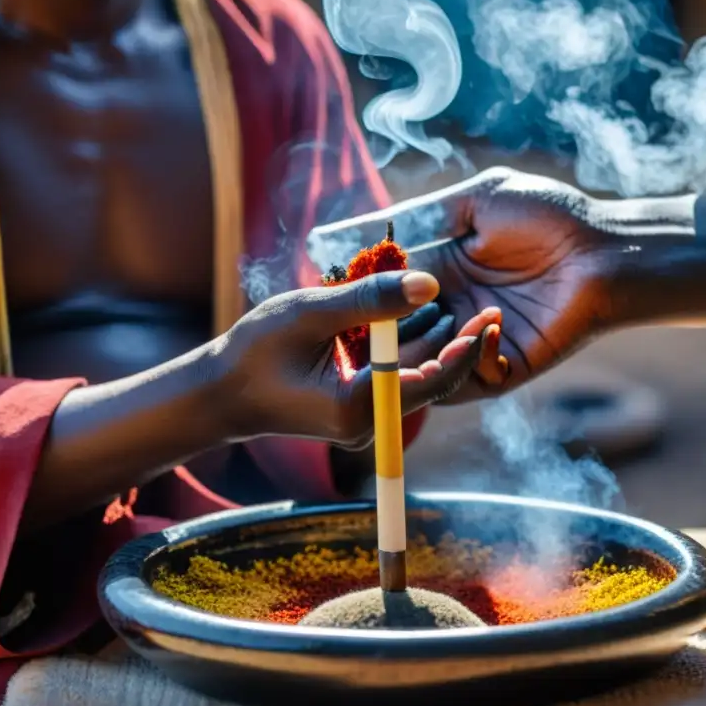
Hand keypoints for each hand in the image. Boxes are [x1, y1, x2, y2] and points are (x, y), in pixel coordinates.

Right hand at [217, 270, 498, 447]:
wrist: (220, 393)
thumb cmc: (254, 353)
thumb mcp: (311, 313)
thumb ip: (371, 298)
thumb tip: (431, 283)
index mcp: (358, 406)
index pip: (430, 380)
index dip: (463, 350)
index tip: (485, 319)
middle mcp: (368, 422)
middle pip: (429, 381)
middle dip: (456, 344)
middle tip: (485, 308)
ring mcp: (364, 419)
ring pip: (413, 377)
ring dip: (431, 341)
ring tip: (454, 303)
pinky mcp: (358, 408)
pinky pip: (395, 378)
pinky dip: (406, 348)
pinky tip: (415, 314)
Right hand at [309, 168, 619, 400]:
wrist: (606, 248)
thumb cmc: (549, 215)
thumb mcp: (477, 201)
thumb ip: (424, 215)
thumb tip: (365, 227)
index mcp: (443, 275)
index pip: (391, 297)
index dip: (369, 299)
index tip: (345, 293)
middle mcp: (455, 313)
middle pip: (402, 338)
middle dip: (388, 333)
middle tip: (377, 322)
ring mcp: (480, 344)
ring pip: (430, 366)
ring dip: (428, 349)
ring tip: (441, 319)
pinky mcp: (508, 367)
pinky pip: (472, 382)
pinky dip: (470, 360)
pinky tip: (488, 324)